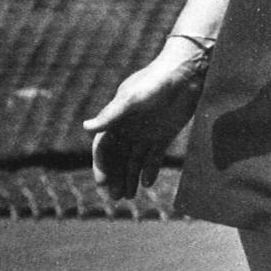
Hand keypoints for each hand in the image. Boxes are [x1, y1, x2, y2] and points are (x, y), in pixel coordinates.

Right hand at [82, 44, 205, 200]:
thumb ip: (110, 115)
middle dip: (115, 177)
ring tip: (128, 196)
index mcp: (116, 119)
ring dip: (130, 178)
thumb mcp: (132, 99)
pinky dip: (149, 170)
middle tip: (116, 197)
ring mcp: (145, 132)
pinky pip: (153, 157)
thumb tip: (86, 128)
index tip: (103, 184)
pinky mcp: (163, 135)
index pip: (103, 148)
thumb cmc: (155, 82)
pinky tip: (148, 183)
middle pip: (117, 158)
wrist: (185, 74)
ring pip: (134, 160)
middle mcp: (128, 128)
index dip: (102, 166)